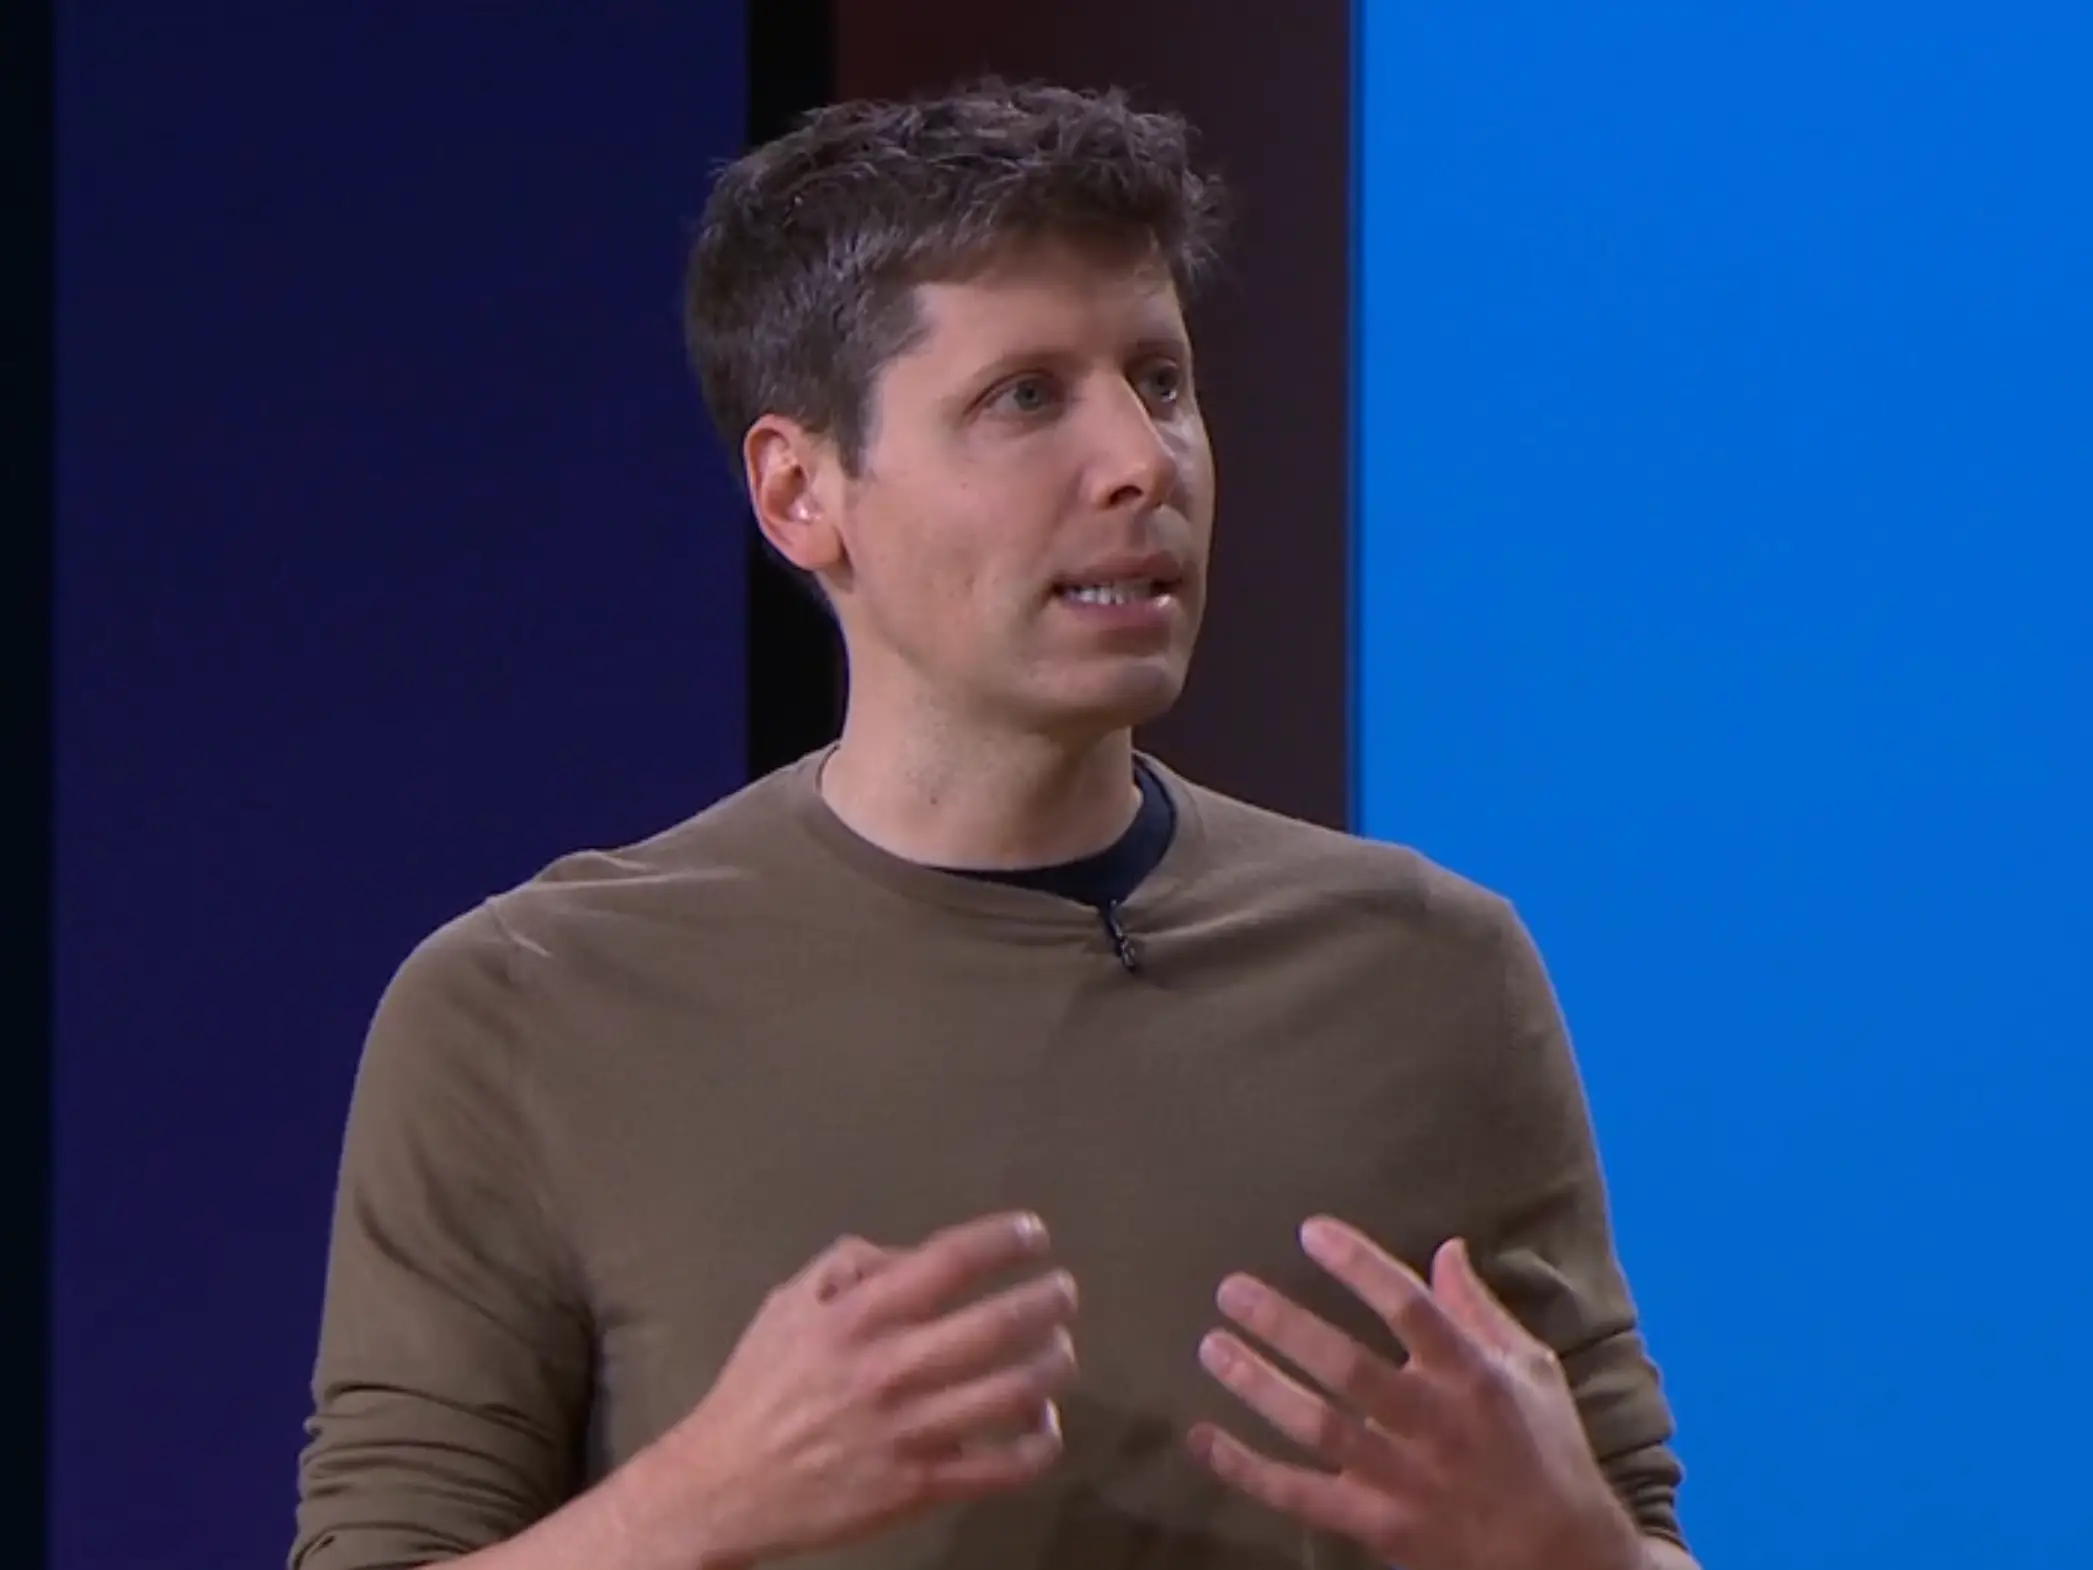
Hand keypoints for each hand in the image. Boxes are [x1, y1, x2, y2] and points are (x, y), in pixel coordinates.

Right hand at [650, 1213, 1078, 1567]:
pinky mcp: (921, 1488)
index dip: (1002, 1240)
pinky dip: (1040, 1442)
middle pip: (997, 1324)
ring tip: (1061, 1351)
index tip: (1032, 1234)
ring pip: (1014, 1394)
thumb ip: (850, 1267)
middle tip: (1063, 1291)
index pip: (948, 1261)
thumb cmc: (759, 1387)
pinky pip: (1005, 1468)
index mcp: (858, 1317)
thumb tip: (912, 1256)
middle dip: (1047, 1300)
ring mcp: (911, 1432)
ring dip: (1053, 1365)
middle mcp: (891, 1369)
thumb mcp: (789, 1304)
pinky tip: (1042, 1422)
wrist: (724, 1487)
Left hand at [1188, 1221, 1642, 1569]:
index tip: (1311, 1231)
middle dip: (1287, 1326)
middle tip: (1231, 1289)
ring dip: (1259, 1386)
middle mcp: (1434, 1424)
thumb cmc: (1546, 1451)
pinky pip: (1301, 1496)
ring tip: (1211, 1346)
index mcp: (1474, 1376)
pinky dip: (1247, 1470)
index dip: (1360, 1266)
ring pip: (1318, 1429)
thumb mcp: (1531, 1370)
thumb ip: (1481, 1309)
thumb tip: (1447, 1247)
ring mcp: (1402, 1479)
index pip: (1411, 1309)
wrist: (1562, 1560)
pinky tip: (1203, 1437)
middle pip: (1350, 1369)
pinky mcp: (1377, 1525)